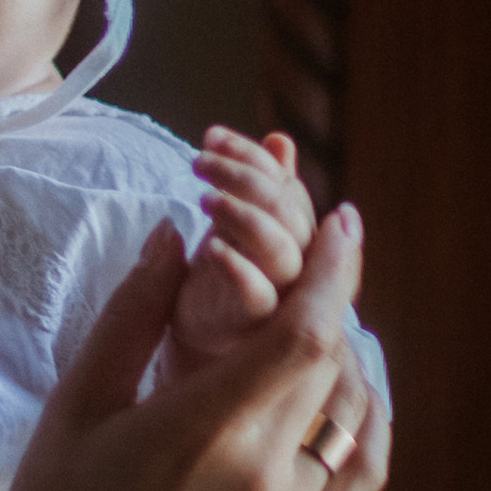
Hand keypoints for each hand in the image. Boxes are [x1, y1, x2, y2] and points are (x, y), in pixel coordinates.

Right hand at [0, 207, 383, 490]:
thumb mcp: (75, 408)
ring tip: (324, 318)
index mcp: (206, 431)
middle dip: (333, 300)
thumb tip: (174, 233)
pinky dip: (366, 423)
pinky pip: (359, 474)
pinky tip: (345, 392)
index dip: (334, 270)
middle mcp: (267, 478)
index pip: (305, 331)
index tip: (341, 219)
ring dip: (351, 359)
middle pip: (335, 364)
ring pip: (358, 418)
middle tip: (319, 253)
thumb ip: (131, 315)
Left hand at [170, 129, 316, 366]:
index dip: (256, 157)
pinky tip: (211, 247)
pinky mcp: (253, 331)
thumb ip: (260, 189)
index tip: (211, 136)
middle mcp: (296, 265)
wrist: (194, 354)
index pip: (286, 187)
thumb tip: (281, 140)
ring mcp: (280, 300)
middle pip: (292, 212)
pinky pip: (260, 299)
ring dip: (247, 215)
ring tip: (205, 197)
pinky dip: (240, 269)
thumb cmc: (218, 289)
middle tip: (200, 160)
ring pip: (285, 251)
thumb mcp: (235, 228)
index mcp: (293, 236)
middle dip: (249, 176)